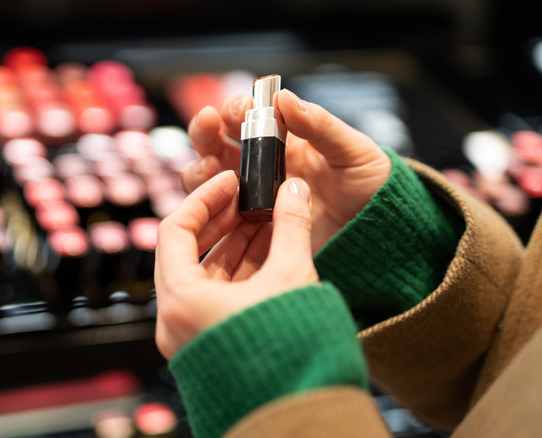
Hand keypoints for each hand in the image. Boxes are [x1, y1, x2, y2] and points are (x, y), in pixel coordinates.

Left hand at [154, 170, 317, 358]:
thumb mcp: (292, 278)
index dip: (203, 199)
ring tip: (267, 218)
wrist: (300, 415)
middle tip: (250, 197)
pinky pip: (217, 297)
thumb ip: (291, 226)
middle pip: (188, 252)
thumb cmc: (291, 354)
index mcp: (181, 301)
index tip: (229, 181)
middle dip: (222, 221)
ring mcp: (191, 334)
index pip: (174, 230)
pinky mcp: (211, 343)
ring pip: (205, 275)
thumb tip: (294, 189)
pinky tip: (268, 248)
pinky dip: (240, 271)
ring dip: (235, 244)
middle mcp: (176, 320)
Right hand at [182, 89, 390, 251]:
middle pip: (217, 144)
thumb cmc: (372, 188)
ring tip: (210, 167)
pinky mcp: (252, 229)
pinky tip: (220, 203)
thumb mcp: (354, 151)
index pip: (248, 118)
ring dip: (202, 167)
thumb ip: (320, 126)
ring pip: (210, 179)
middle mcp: (262, 167)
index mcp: (285, 141)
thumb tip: (284, 97)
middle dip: (206, 130)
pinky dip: (212, 206)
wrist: (380, 235)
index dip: (237, 109)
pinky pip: (221, 216)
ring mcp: (254, 198)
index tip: (241, 108)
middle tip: (208, 122)